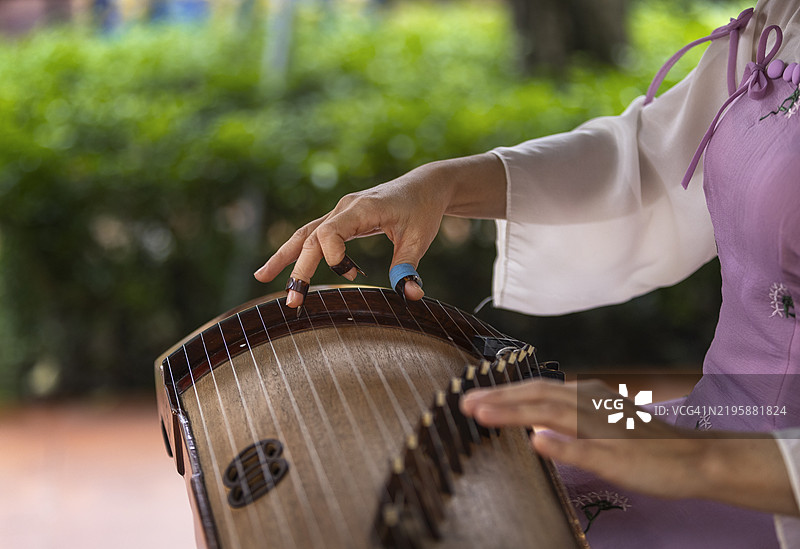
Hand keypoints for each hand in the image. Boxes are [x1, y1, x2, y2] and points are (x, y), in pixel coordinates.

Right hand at [254, 153, 506, 306]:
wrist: (424, 185)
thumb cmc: (422, 210)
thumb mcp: (420, 238)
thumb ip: (410, 266)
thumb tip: (410, 296)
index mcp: (362, 209)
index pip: (331, 231)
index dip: (333, 255)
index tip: (351, 273)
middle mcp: (344, 208)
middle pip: (311, 238)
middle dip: (298, 270)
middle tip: (292, 301)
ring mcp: (340, 213)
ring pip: (304, 234)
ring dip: (284, 256)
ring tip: (261, 277)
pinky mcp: (341, 219)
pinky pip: (313, 235)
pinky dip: (298, 251)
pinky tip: (287, 267)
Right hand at [461, 379, 798, 515]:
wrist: (696, 459)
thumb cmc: (655, 466)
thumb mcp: (614, 465)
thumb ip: (572, 450)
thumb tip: (532, 437)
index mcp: (586, 409)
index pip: (533, 407)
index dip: (500, 409)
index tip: (469, 409)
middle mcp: (585, 396)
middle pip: (533, 392)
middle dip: (497, 395)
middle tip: (463, 400)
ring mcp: (592, 398)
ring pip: (543, 390)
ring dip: (512, 394)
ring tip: (484, 398)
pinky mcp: (598, 404)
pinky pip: (555, 395)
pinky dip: (531, 397)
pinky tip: (527, 403)